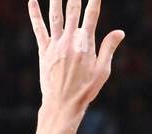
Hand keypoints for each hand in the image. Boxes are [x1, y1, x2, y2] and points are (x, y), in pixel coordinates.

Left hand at [29, 0, 124, 115]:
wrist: (62, 105)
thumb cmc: (85, 90)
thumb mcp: (102, 71)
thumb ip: (109, 49)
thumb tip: (120, 32)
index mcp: (86, 45)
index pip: (92, 16)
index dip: (94, 0)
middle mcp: (70, 41)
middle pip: (72, 10)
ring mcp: (56, 45)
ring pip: (55, 15)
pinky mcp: (44, 51)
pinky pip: (39, 29)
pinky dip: (34, 14)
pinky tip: (32, 1)